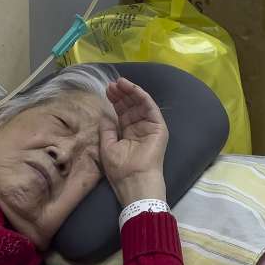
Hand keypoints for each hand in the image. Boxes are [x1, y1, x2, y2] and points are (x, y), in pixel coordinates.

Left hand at [100, 78, 168, 204]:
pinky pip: (151, 108)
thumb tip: (104, 114)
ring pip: (140, 104)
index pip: (122, 112)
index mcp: (127, 134)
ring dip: (131, 92)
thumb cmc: (120, 169)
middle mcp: (139, 128)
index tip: (106, 90)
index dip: (114, 100)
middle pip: (130, 106)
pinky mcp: (159, 128)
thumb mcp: (107, 146)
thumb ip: (107, 129)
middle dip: (121, 94)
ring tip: (119, 83)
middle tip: (111, 85)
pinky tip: (132, 88)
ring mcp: (150, 127)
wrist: (134, 181)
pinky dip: (142, 96)